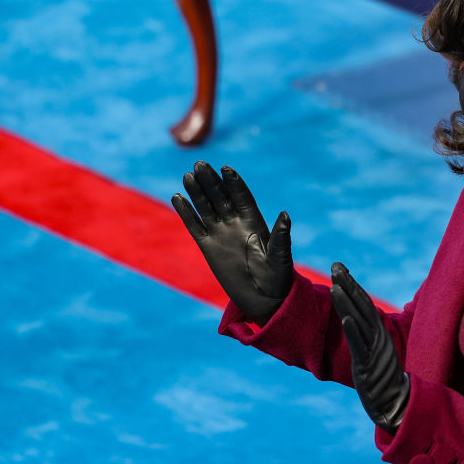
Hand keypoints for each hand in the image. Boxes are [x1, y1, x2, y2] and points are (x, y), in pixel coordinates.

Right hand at [172, 162, 293, 324]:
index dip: (234, 183)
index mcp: (255, 222)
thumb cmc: (278, 277)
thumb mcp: (281, 256)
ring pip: (206, 208)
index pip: (242, 197)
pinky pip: (195, 226)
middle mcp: (236, 224)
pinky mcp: (208, 247)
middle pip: (221, 197)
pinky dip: (186, 213)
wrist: (263, 299)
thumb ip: (280, 236)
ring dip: (197, 192)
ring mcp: (221, 234)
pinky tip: (177, 197)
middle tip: (200, 164)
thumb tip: (285, 214)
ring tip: (188, 175)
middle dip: (211, 181)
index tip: (226, 169)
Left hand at [329, 262, 408, 433]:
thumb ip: (366, 335)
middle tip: (335, 267)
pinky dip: (353, 330)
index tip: (339, 268)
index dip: (352, 284)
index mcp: (378, 332)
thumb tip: (356, 319)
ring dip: (347, 303)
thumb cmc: (382, 380)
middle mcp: (378, 337)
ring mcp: (374, 350)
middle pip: (362, 306)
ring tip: (334, 287)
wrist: (395, 405)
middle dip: (348, 285)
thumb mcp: (374, 352)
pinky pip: (360, 345)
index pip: (364, 303)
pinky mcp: (368, 365)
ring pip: (360, 321)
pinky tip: (344, 317)